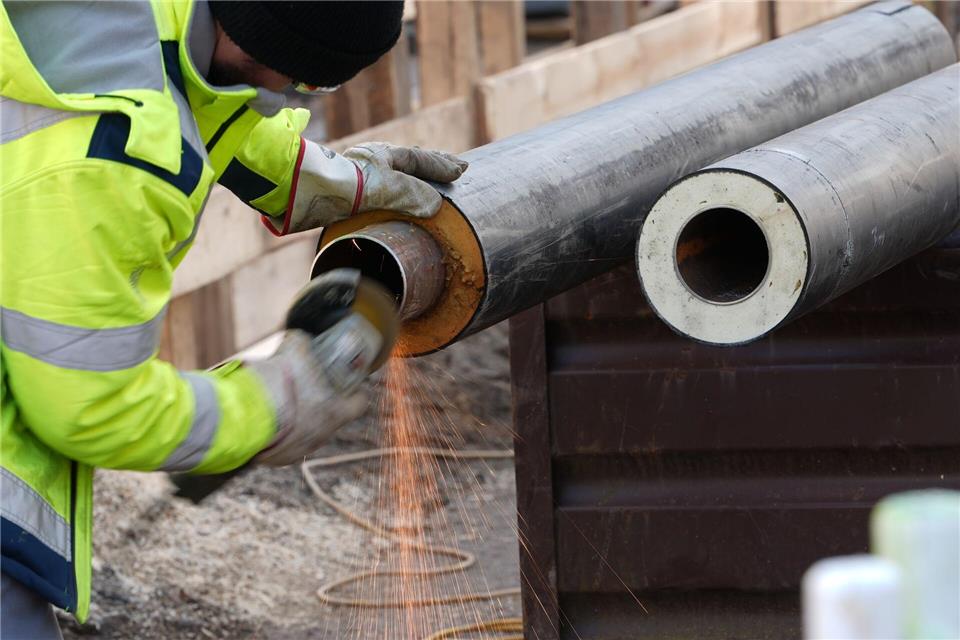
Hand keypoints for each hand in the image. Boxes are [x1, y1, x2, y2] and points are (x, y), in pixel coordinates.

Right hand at [247, 330, 367, 465]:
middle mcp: (323, 435)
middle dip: (321, 403)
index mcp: (336, 412)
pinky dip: (278, 431)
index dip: (356, 392)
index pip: (360, 404)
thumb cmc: (279, 381)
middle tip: (307, 388)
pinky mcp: (278, 458)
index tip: (351, 384)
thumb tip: (302, 337)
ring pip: (306, 432)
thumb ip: (304, 342)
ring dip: (297, 419)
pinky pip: (283, 443)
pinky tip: (265, 418)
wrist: (246, 413)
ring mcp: (301, 450)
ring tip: (280, 402)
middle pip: (330, 418)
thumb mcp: (296, 348)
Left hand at [269, 140, 467, 233]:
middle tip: (453, 167)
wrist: (299, 190)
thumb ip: (412, 194)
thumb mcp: (385, 187)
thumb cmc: (341, 185)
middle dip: (432, 165)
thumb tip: (436, 204)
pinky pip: (381, 188)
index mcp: (384, 156)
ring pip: (394, 174)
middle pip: (408, 162)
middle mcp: (372, 162)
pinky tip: (393, 200)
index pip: (420, 160)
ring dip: (414, 177)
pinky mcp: (346, 191)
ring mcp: (358, 175)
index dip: (442, 165)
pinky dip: (396, 191)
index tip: (462, 169)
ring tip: (428, 182)